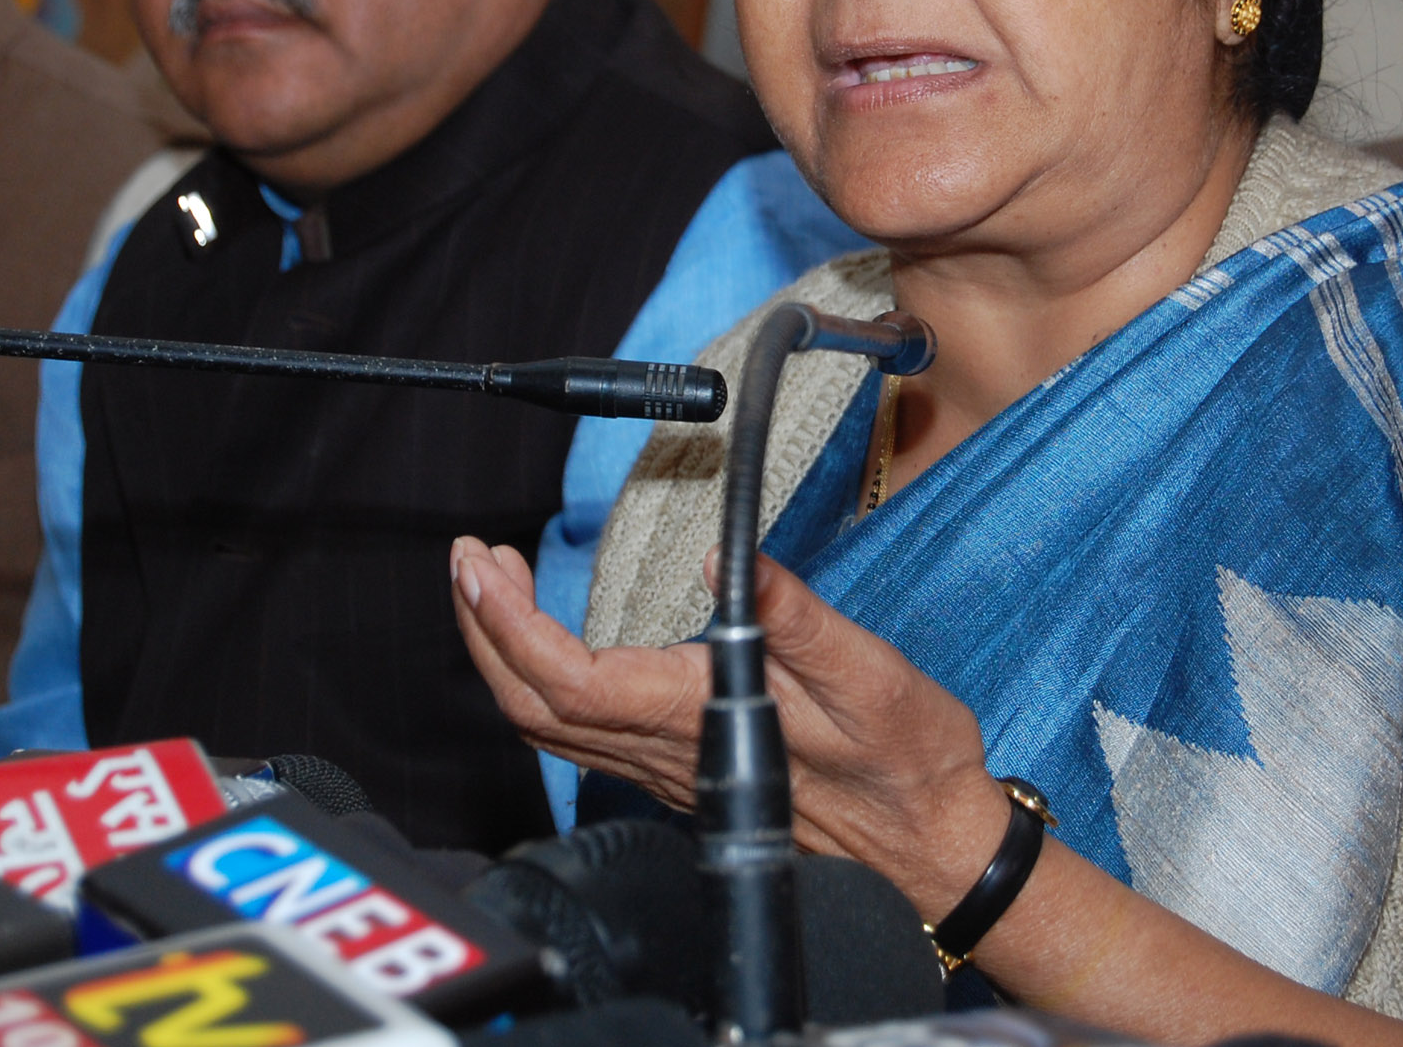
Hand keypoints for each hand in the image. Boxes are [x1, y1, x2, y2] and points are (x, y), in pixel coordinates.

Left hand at [449, 535, 1012, 917]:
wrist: (931, 844)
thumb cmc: (909, 765)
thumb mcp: (870, 674)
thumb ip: (794, 617)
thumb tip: (729, 557)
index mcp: (698, 718)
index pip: (570, 679)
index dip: (511, 626)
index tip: (485, 570)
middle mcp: (667, 751)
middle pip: (535, 705)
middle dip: (485, 632)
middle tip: (471, 562)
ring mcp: (667, 768)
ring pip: (551, 724)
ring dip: (506, 654)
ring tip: (496, 586)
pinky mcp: (679, 769)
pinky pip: (583, 733)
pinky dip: (545, 678)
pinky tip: (555, 642)